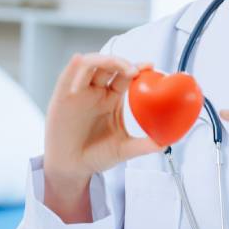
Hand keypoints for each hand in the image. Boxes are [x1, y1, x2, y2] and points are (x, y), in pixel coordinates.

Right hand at [42, 53, 161, 220]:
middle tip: (135, 70)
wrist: (72, 168)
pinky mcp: (62, 96)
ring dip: (104, 60)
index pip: (126, 75)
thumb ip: (144, 145)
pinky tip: (81, 62)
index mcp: (112, 99)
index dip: (137, 67)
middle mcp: (96, 91)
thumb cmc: (96, 156)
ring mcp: (79, 92)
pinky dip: (75, 66)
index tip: (151, 66)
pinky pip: (67, 75)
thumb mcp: (124, 149)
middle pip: (109, 65)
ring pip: (90, 64)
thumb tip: (166, 142)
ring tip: (118, 68)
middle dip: (123, 62)